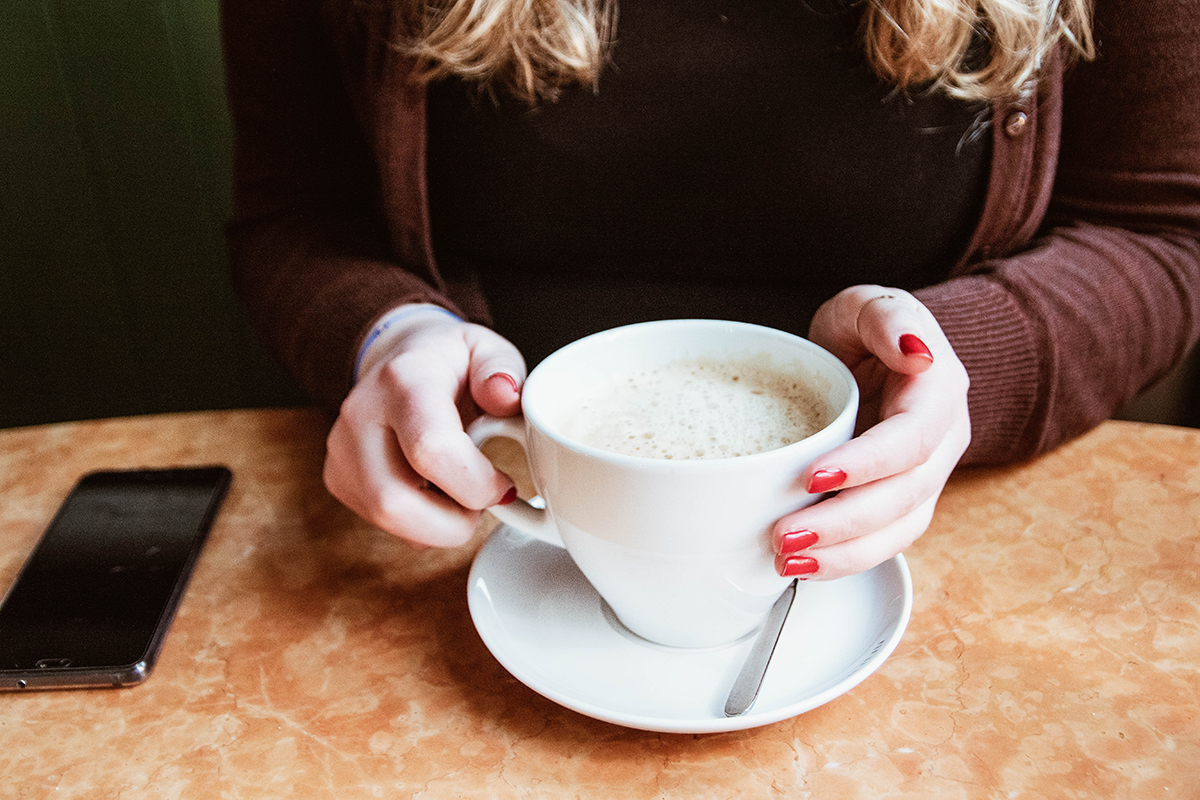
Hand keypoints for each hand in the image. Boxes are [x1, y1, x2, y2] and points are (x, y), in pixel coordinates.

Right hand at [324, 307, 526, 547]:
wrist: (400, 358)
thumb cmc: (450, 361)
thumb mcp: (486, 350)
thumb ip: (502, 369)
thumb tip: (506, 396)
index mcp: (403, 379)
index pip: (430, 449)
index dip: (475, 484)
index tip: (504, 485)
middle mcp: (361, 415)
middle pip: (395, 502)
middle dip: (453, 524)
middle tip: (484, 503)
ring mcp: (342, 449)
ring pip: (387, 520)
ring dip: (439, 526)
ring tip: (462, 493)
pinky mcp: (337, 477)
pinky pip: (382, 524)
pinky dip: (420, 525)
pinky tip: (436, 493)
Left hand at [771, 286, 970, 578]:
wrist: (881, 352)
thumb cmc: (869, 328)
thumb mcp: (870, 304)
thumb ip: (888, 318)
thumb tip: (916, 352)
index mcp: (939, 393)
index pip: (912, 439)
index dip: (867, 463)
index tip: (814, 475)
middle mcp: (943, 441)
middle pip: (904, 495)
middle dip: (844, 522)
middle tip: (786, 536)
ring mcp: (927, 476)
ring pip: (899, 529)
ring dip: (845, 554)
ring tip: (790, 563)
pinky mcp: (903, 502)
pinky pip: (885, 540)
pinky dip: (847, 560)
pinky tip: (807, 568)